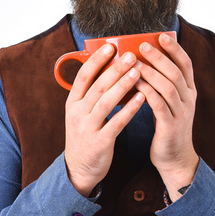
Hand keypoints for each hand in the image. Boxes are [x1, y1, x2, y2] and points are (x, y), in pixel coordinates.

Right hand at [64, 44, 145, 196]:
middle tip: (131, 55)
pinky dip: (129, 109)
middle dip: (115, 68)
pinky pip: (116, 122)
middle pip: (97, 85)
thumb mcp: (80, 113)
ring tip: (138, 71)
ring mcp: (87, 127)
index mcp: (72, 102)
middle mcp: (77, 112)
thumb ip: (90, 93)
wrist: (79, 169)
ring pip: (106, 102)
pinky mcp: (100, 141)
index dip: (96, 60)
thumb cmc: (85, 135)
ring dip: (123, 85)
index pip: (82, 76)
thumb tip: (107, 68)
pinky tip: (142, 98)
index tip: (110, 47)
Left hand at [135, 33, 198, 201]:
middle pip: (176, 72)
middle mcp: (189, 99)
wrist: (174, 158)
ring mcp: (182, 113)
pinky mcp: (171, 126)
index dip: (175, 49)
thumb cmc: (166, 126)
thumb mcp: (169, 102)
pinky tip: (135, 85)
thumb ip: (161, 84)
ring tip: (134, 63)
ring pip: (168, 87)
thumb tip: (142, 61)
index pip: (186, 64)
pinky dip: (147, 93)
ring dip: (150, 73)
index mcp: (189, 91)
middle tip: (142, 46)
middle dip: (159, 57)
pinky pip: (159, 105)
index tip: (161, 36)